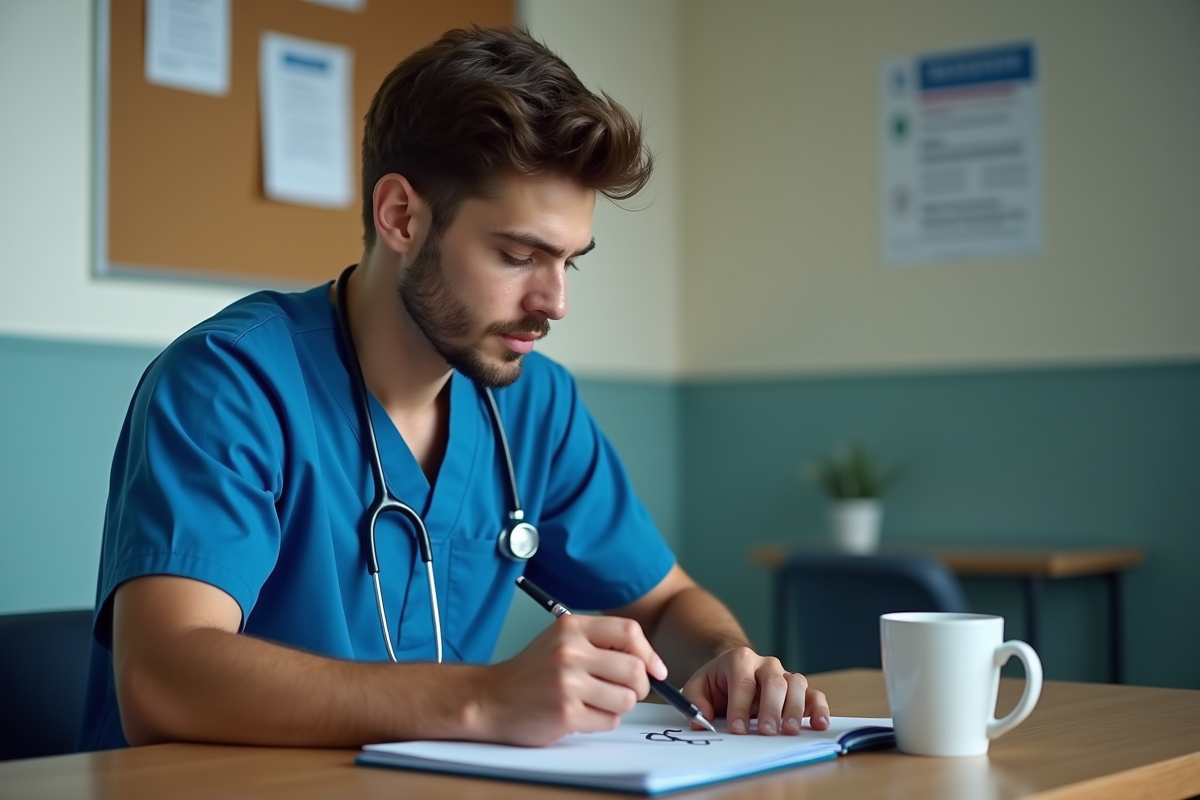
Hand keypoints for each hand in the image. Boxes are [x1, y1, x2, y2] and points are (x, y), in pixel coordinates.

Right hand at [477, 615, 667, 745]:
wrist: (491, 698)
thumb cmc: (532, 672)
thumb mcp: (561, 640)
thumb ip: (600, 643)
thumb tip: (650, 663)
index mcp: (571, 627)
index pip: (629, 632)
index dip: (649, 653)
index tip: (655, 670)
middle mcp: (570, 652)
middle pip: (635, 669)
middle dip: (640, 686)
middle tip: (627, 691)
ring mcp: (567, 683)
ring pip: (626, 699)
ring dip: (619, 705)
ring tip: (598, 702)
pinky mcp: (566, 713)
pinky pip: (609, 721)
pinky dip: (603, 721)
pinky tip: (582, 714)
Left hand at [681, 647, 829, 735]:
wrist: (735, 669)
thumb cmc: (719, 681)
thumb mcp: (699, 686)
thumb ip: (695, 701)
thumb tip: (699, 721)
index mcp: (740, 659)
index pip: (742, 682)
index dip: (739, 706)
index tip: (737, 729)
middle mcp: (766, 664)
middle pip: (773, 682)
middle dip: (770, 708)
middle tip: (766, 731)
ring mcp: (785, 675)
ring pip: (797, 684)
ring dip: (795, 709)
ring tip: (790, 731)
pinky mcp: (799, 690)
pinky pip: (814, 695)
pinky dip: (819, 708)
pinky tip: (818, 724)